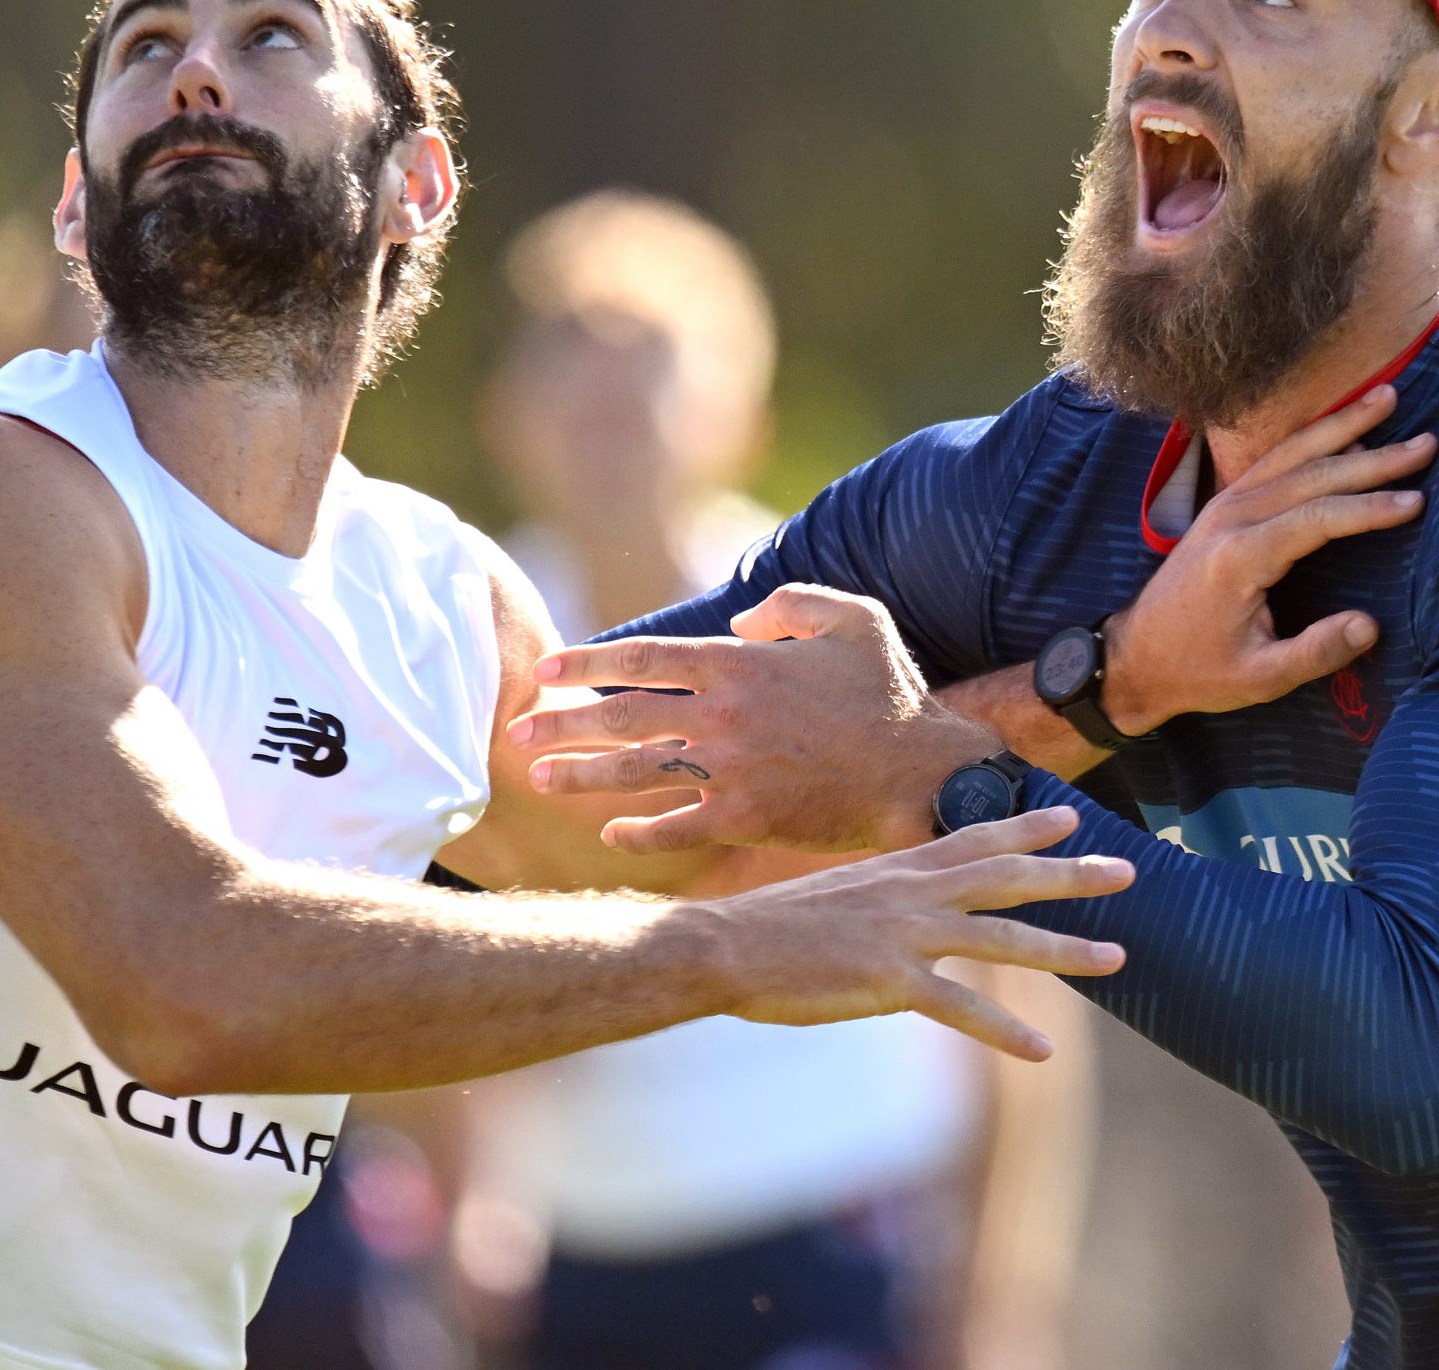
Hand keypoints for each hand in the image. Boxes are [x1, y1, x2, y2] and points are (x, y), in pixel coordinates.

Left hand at [509, 584, 1000, 853]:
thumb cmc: (891, 693)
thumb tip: (739, 622)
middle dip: (562, 723)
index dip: (587, 662)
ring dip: (582, 775)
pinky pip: (676, 828)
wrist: (922, 773)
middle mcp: (724, 716)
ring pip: (636, 773)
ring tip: (541, 777)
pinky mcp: (746, 818)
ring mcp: (732, 770)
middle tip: (516, 731)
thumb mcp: (853, 619)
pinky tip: (610, 833)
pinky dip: (638, 832)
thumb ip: (789, 604)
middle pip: (621, 717)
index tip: (546, 669)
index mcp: (740, 665)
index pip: (642, 659)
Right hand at [695, 806, 1132, 1059]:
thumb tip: (891, 913)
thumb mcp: (831, 895)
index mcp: (896, 869)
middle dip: (1073, 874)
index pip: (974, 837)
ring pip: (1004, 937)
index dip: (1025, 828)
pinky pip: (963, 1009)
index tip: (1070, 818)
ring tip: (1118, 958)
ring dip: (1066, 950)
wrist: (721, 946)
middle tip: (1129, 870)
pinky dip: (1007, 1033)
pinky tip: (1043, 1052)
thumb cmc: (765, 927)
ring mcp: (904, 934)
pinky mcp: (891, 981)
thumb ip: (873, 900)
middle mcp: (910, 892)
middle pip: (1007, 877)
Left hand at [1104, 384, 1435, 732]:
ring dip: (1342, 425)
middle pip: (1311, 475)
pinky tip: (1343, 424)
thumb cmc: (1198, 671)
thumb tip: (1370, 625)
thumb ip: (1315, 653)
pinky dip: (1311, 437)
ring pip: (1290, 455)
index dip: (1369, 508)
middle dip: (1374, 457)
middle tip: (1427, 443)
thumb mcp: (1259, 678)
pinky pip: (1272, 460)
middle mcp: (1229, 519)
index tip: (1417, 501)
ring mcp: (1222, 506)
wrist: (1136, 656)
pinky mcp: (1221, 505)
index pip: (1316, 518)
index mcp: (1239, 558)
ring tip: (1389, 397)